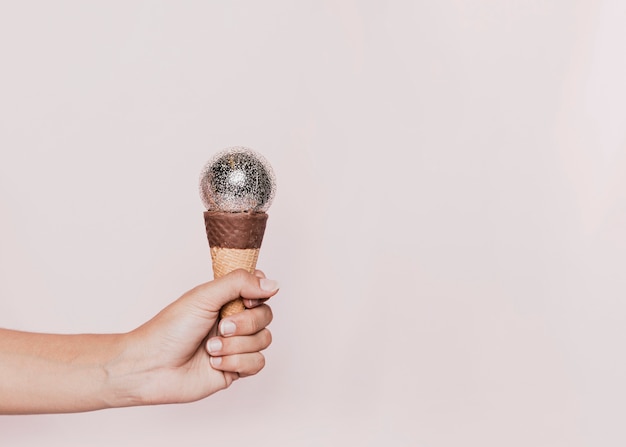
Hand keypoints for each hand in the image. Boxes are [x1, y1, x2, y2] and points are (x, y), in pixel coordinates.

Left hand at [110, 269, 278, 406]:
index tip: (246, 299)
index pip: (260, 290)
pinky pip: (257, 363)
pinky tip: (214, 363)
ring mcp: (235, 345)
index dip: (259, 295)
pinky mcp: (235, 369)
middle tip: (221, 327)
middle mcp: (233, 321)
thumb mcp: (204, 297)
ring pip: (264, 340)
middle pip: (266, 316)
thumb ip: (240, 284)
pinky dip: (236, 362)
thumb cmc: (169, 330)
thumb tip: (273, 284)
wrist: (151, 367)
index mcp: (225, 300)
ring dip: (237, 345)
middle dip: (245, 323)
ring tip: (210, 348)